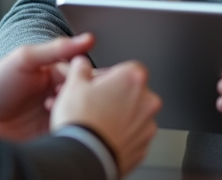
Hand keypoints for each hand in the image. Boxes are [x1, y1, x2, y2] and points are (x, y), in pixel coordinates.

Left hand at [0, 34, 93, 140]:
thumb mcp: (24, 59)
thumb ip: (56, 49)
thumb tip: (88, 39)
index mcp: (56, 72)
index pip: (83, 74)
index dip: (83, 78)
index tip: (75, 81)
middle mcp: (58, 93)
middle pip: (85, 95)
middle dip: (80, 98)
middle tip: (61, 98)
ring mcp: (56, 114)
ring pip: (79, 115)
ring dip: (72, 114)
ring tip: (52, 111)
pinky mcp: (52, 134)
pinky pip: (69, 133)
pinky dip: (69, 130)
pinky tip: (57, 126)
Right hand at [51, 56, 160, 176]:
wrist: (85, 157)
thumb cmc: (82, 121)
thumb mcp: (73, 85)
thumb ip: (81, 68)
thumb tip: (81, 64)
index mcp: (133, 79)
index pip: (126, 68)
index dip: (109, 76)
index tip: (96, 83)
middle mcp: (147, 101)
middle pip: (131, 92)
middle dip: (113, 96)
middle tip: (93, 103)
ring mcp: (147, 126)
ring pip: (132, 115)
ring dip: (117, 116)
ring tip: (95, 122)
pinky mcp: (143, 148)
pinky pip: (132, 136)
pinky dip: (120, 135)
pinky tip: (102, 136)